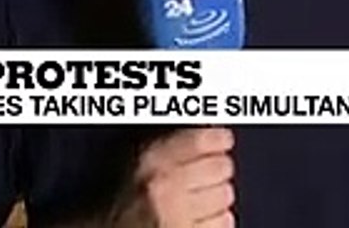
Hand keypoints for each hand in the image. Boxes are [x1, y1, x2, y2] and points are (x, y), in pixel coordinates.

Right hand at [116, 128, 235, 227]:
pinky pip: (225, 223)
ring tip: (196, 202)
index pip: (202, 139)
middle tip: (202, 178)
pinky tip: (198, 220)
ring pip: (226, 195)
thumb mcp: (137, 160)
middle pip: (222, 166)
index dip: (219, 138)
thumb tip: (212, 129)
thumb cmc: (122, 200)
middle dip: (217, 171)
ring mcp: (175, 217)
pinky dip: (216, 223)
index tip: (223, 140)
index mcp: (150, 160)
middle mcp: (163, 187)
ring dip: (217, 199)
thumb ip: (173, 143)